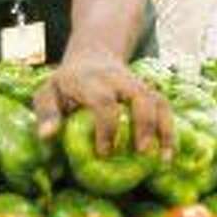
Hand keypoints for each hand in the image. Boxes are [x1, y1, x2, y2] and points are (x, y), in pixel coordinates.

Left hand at [34, 52, 173, 157]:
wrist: (92, 57)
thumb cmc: (67, 84)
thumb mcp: (48, 93)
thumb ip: (46, 113)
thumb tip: (47, 136)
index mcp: (90, 80)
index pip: (104, 100)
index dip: (107, 127)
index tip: (105, 153)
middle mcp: (117, 79)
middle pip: (139, 96)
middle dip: (143, 124)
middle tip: (140, 153)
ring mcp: (136, 84)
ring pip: (157, 100)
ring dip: (163, 128)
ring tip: (163, 159)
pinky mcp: (148, 91)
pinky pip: (164, 107)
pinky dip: (170, 130)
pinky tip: (169, 154)